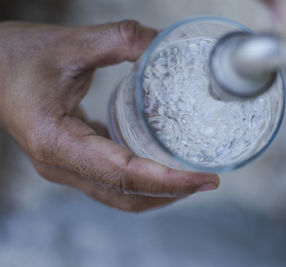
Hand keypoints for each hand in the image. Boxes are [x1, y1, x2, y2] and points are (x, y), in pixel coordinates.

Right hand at [0, 21, 219, 211]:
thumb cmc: (15, 58)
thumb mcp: (70, 44)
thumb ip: (121, 40)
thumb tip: (166, 42)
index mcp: (57, 143)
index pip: (124, 176)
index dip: (168, 181)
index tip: (203, 179)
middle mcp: (61, 165)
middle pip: (126, 195)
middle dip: (171, 192)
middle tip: (208, 178)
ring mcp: (65, 167)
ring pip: (120, 195)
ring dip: (159, 191)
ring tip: (192, 176)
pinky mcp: (73, 159)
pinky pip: (113, 182)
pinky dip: (143, 179)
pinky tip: (163, 162)